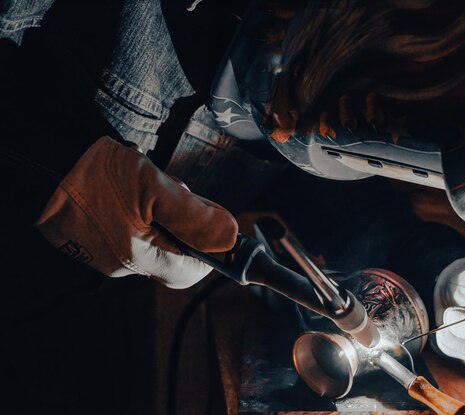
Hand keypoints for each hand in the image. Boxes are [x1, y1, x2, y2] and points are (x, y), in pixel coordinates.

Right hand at [35, 137, 237, 287]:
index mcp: (138, 255)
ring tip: (152, 182)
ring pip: (156, 240)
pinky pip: (134, 232)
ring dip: (167, 214)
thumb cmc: (93, 172)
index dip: (212, 249)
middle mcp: (122, 262)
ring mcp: (106, 252)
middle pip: (175, 254)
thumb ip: (194, 215)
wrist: (39, 158)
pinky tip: (135, 188)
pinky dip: (146, 213)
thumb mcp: (152, 186)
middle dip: (188, 225)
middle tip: (181, 193)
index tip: (217, 221)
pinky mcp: (94, 237)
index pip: (192, 269)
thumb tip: (231, 237)